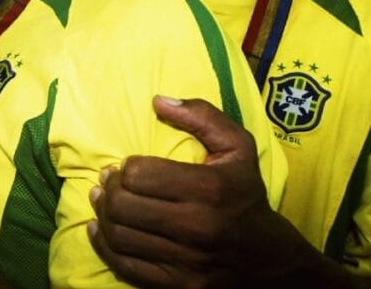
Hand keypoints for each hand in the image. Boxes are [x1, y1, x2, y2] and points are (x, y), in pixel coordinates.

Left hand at [87, 96, 311, 287]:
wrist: (269, 261)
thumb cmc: (245, 196)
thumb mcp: (237, 148)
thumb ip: (202, 116)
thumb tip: (157, 100)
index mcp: (209, 189)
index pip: (138, 174)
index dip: (125, 168)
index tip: (126, 167)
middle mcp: (197, 227)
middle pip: (123, 205)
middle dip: (108, 191)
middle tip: (107, 183)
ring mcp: (186, 262)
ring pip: (120, 236)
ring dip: (102, 215)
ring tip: (103, 202)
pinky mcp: (177, 285)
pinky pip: (125, 266)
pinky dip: (104, 246)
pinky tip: (100, 230)